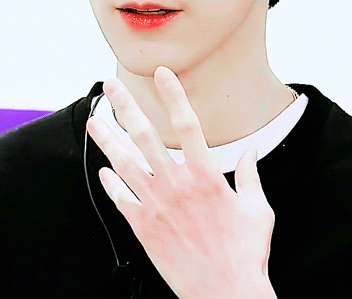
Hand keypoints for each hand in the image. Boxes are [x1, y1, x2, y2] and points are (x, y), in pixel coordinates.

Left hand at [86, 66, 276, 298]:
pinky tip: (104, 170)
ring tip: (94, 121)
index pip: (187, 124)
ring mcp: (156, 206)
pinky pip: (121, 199)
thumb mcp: (257, 208)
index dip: (173, 95)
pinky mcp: (144, 228)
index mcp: (206, 176)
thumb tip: (252, 150)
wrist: (224, 293)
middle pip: (145, 136)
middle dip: (126, 106)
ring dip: (107, 139)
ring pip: (125, 163)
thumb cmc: (245, 252)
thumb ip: (251, 175)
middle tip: (111, 84)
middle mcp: (176, 186)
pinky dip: (111, 184)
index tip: (162, 74)